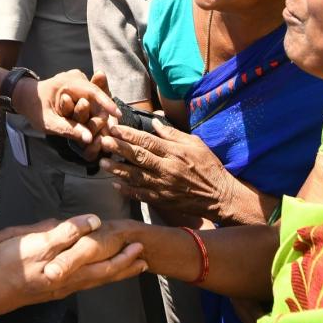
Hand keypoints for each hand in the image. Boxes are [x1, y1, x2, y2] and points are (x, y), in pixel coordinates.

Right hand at [0, 214, 146, 306]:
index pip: (105, 266)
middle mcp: (66, 284)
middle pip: (101, 276)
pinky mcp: (44, 287)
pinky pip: (76, 281)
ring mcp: (55, 287)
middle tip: (143, 263)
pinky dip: (91, 276)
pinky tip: (90, 275)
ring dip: (110, 272)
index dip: (124, 258)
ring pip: (89, 280)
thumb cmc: (7, 265)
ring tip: (126, 269)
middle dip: (123, 268)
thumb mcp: (37, 243)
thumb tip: (94, 222)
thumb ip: (67, 233)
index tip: (141, 249)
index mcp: (68, 273)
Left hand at [15, 69, 118, 157]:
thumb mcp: (49, 122)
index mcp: (69, 82)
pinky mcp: (79, 84)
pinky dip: (93, 109)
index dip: (107, 104)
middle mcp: (77, 76)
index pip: (93, 92)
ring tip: (103, 128)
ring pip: (94, 97)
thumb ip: (69, 130)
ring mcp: (79, 78)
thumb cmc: (34, 108)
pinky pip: (90, 97)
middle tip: (110, 130)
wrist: (24, 95)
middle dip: (103, 113)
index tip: (117, 115)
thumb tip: (89, 139)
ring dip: (97, 112)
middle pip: (96, 96)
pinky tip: (95, 122)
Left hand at [98, 120, 235, 221]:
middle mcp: (167, 169)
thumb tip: (154, 121)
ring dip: (118, 170)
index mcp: (175, 153)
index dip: (129, 134)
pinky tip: (115, 184)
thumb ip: (173, 134)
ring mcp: (164, 186)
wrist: (220, 197)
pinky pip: (141, 195)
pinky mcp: (163, 201)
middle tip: (102, 142)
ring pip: (136, 177)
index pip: (148, 141)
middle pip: (138, 157)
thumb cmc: (209, 167)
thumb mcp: (195, 144)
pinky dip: (127, 190)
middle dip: (118, 148)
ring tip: (102, 162)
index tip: (114, 128)